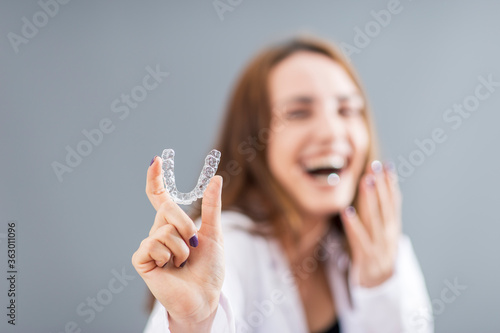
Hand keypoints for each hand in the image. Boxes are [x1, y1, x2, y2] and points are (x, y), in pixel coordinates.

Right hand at [131, 156, 224, 329]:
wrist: (204, 297)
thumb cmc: (209, 269)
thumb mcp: (214, 233)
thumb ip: (212, 206)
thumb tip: (216, 179)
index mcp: (174, 224)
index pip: (160, 197)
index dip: (156, 179)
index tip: (156, 160)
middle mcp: (159, 231)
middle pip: (166, 209)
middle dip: (186, 225)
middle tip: (194, 243)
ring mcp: (149, 245)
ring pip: (164, 229)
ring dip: (182, 248)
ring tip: (182, 263)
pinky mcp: (142, 259)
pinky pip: (153, 244)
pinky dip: (168, 256)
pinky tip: (169, 268)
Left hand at [340, 160, 401, 287]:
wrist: (380, 289)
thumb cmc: (376, 255)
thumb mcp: (381, 234)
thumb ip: (379, 214)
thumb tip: (374, 188)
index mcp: (393, 228)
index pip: (394, 202)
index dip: (391, 184)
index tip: (386, 165)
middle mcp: (389, 236)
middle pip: (385, 207)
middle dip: (381, 185)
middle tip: (375, 166)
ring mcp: (379, 247)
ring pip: (375, 219)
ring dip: (371, 199)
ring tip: (366, 181)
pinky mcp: (367, 258)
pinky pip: (359, 239)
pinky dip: (353, 224)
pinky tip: (346, 210)